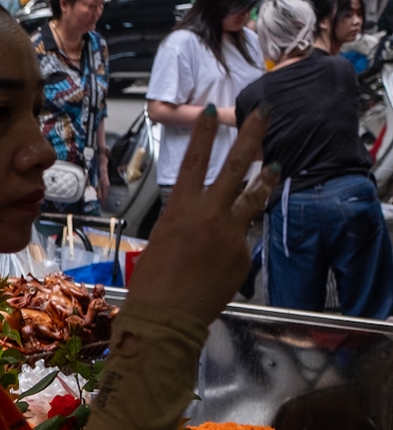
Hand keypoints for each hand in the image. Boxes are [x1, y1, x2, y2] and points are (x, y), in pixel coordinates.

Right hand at [124, 107, 274, 323]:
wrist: (168, 316)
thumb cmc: (152, 282)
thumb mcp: (161, 241)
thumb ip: (186, 222)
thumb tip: (205, 219)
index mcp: (180, 209)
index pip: (194, 161)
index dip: (204, 135)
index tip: (213, 113)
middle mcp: (209, 214)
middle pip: (234, 167)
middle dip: (250, 137)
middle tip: (262, 115)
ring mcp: (231, 233)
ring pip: (254, 197)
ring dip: (265, 179)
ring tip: (276, 164)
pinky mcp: (244, 254)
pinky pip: (243, 240)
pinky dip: (235, 243)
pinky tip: (221, 258)